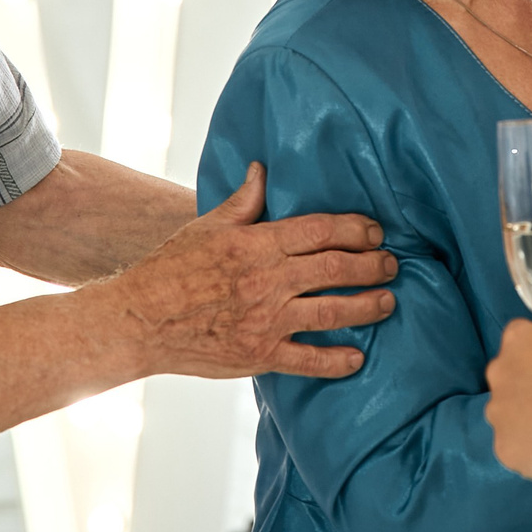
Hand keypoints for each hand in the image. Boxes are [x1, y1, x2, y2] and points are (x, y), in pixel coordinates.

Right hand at [98, 164, 395, 379]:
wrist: (139, 321)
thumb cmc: (170, 269)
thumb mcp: (206, 227)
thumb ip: (243, 202)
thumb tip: (263, 170)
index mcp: (256, 244)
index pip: (320, 230)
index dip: (356, 229)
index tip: (375, 232)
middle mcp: (267, 281)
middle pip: (335, 269)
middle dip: (372, 265)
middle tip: (392, 264)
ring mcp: (266, 320)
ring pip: (332, 312)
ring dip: (367, 306)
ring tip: (388, 301)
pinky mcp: (259, 355)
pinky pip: (308, 360)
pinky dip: (337, 361)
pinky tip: (357, 358)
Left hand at [485, 320, 531, 487]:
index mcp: (520, 340)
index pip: (520, 337)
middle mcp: (500, 372)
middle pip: (509, 375)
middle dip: (529, 384)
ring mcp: (498, 411)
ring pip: (507, 411)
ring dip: (526, 416)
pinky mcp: (503, 445)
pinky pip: (512, 443)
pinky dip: (528, 446)